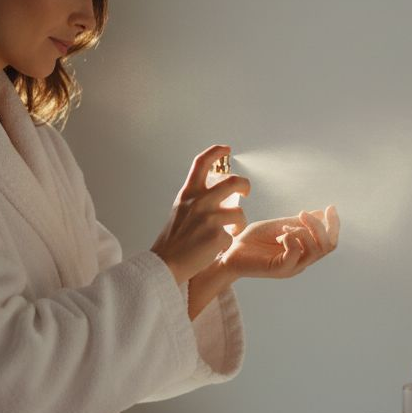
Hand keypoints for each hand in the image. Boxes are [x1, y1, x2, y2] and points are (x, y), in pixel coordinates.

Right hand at [151, 145, 249, 283]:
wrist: (166, 263)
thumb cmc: (173, 240)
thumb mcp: (180, 210)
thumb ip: (195, 199)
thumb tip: (214, 191)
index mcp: (188, 193)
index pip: (202, 163)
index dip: (216, 151)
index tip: (226, 149)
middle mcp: (199, 202)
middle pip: (233, 182)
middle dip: (244, 185)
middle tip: (246, 191)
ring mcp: (209, 218)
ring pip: (239, 213)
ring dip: (239, 223)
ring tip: (232, 231)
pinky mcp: (217, 235)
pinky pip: (232, 236)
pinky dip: (227, 243)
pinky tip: (216, 249)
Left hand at [219, 205, 339, 278]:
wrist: (230, 252)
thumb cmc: (254, 241)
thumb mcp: (280, 226)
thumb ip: (299, 223)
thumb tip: (321, 213)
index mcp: (304, 252)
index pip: (330, 242)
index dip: (334, 225)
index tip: (330, 207)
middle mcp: (302, 262)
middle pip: (327, 246)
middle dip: (319, 226)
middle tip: (302, 214)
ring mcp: (292, 267)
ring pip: (315, 250)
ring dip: (303, 231)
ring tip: (284, 227)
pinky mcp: (279, 269)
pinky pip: (296, 253)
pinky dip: (291, 239)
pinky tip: (280, 235)